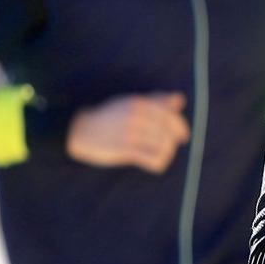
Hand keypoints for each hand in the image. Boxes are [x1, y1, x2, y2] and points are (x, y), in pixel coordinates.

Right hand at [67, 92, 189, 172]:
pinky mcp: (124, 150)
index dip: (180, 127)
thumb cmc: (110, 116)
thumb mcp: (131, 103)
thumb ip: (156, 100)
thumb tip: (180, 100)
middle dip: (173, 141)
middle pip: (168, 132)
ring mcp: (131, 133)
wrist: (81, 130)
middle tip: (169, 147)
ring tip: (159, 155)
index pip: (170, 115)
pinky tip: (155, 164)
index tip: (183, 136)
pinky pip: (153, 159)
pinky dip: (159, 163)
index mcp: (140, 103)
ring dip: (166, 153)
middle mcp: (136, 116)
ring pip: (163, 146)